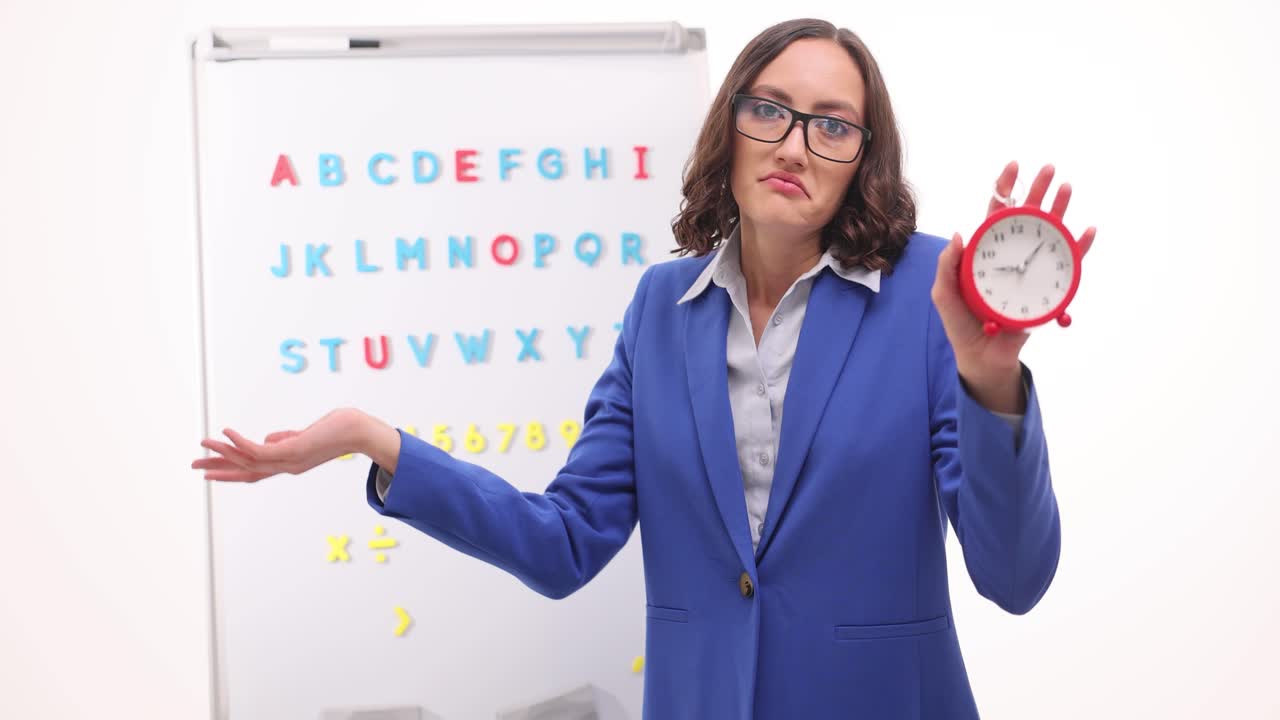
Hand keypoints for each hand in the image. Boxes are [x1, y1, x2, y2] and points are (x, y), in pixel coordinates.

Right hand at [191, 407, 365, 482]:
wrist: (358, 430)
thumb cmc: (336, 429)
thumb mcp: (306, 435)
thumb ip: (286, 439)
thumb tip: (269, 438)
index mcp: (288, 463)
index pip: (253, 470)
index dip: (230, 470)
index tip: (209, 469)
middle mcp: (286, 466)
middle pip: (245, 471)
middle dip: (219, 469)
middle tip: (193, 465)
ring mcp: (288, 460)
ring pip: (248, 460)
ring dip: (223, 452)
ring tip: (202, 443)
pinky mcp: (292, 450)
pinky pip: (260, 449)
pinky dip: (240, 442)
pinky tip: (225, 432)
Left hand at [931, 161, 1098, 412]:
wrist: (982, 355)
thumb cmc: (961, 323)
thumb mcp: (944, 295)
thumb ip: (947, 266)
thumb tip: (959, 234)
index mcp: (986, 251)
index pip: (995, 214)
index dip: (1004, 189)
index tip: (1013, 166)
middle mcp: (1011, 255)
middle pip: (1027, 216)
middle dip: (1037, 191)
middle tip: (1048, 169)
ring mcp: (1031, 270)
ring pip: (1049, 233)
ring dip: (1059, 210)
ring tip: (1067, 188)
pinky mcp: (1047, 288)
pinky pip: (1068, 265)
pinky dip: (1079, 247)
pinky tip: (1086, 230)